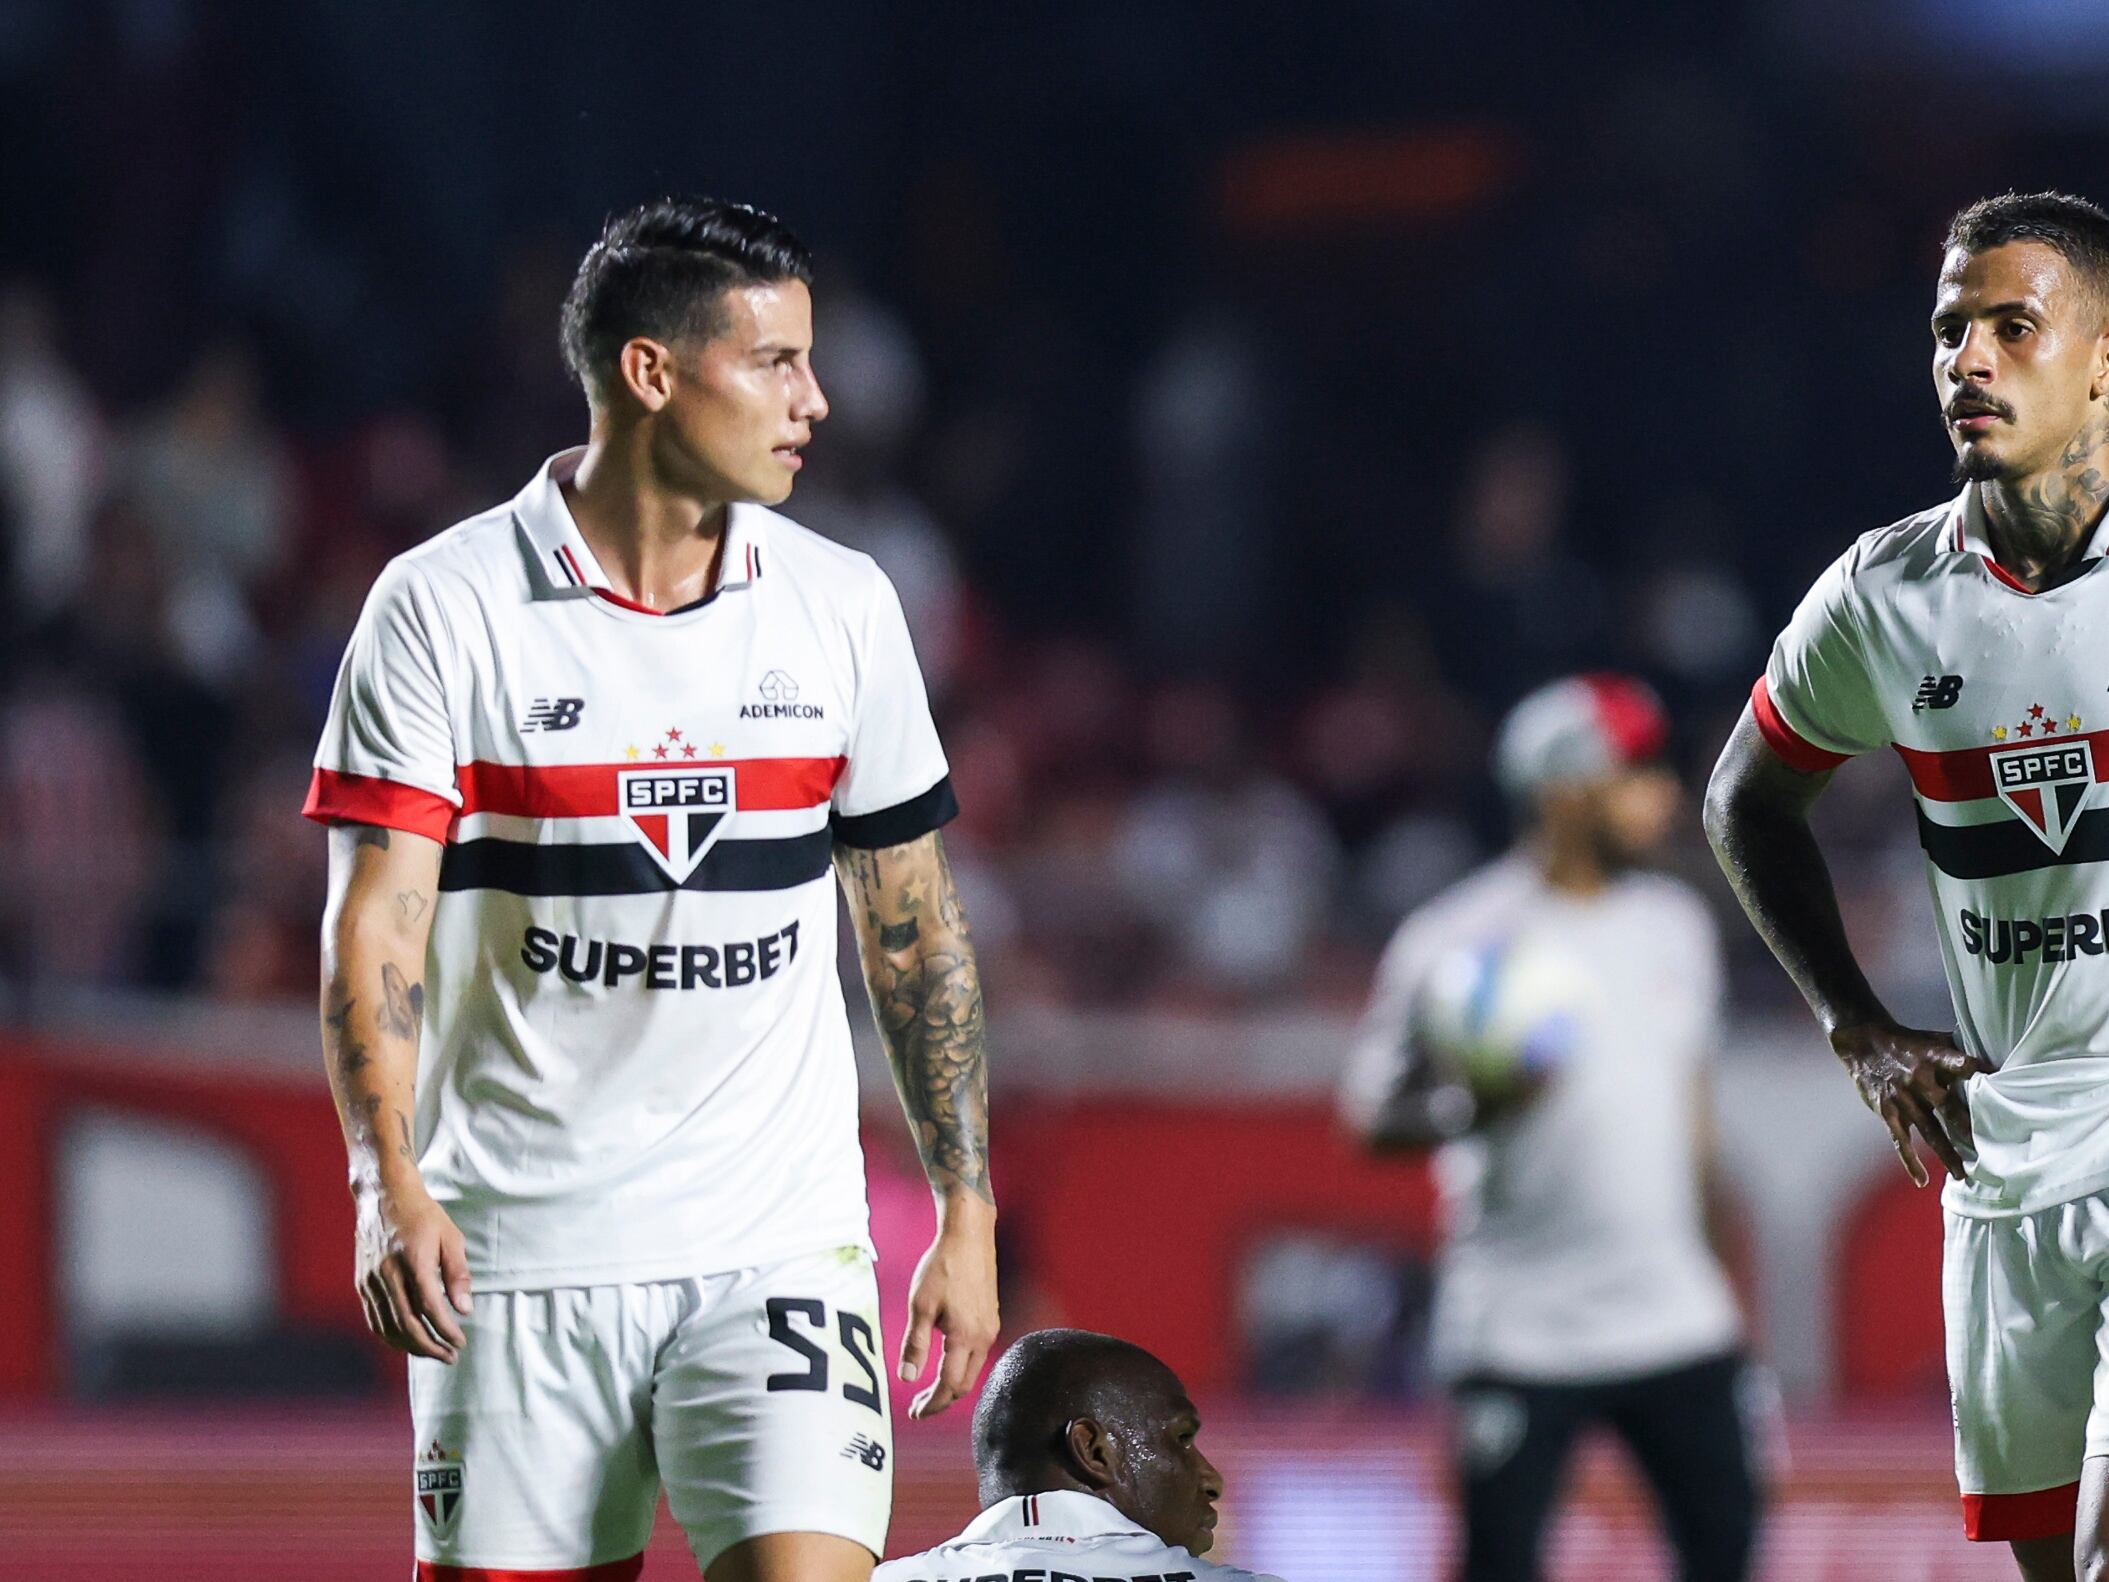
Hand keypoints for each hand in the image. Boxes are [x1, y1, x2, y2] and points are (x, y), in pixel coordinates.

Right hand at [355, 1182, 471, 1362]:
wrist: (383, 1196)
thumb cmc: (423, 1215)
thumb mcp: (450, 1237)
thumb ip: (458, 1274)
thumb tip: (464, 1309)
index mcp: (413, 1260)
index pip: (429, 1306)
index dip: (446, 1329)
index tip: (460, 1342)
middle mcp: (387, 1274)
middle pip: (406, 1323)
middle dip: (430, 1346)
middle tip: (450, 1357)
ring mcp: (370, 1281)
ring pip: (388, 1327)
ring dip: (411, 1347)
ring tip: (434, 1353)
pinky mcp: (361, 1284)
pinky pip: (374, 1319)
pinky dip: (391, 1337)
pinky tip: (408, 1342)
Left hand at [898, 1204, 998, 1419]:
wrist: (969, 1235)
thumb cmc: (942, 1266)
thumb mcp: (920, 1305)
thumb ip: (914, 1344)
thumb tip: (907, 1378)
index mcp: (965, 1337)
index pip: (950, 1386)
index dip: (931, 1404)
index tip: (913, 1414)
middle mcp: (984, 1336)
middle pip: (965, 1384)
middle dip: (941, 1400)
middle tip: (917, 1408)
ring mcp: (990, 1327)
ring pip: (973, 1369)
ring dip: (951, 1384)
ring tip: (928, 1389)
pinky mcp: (991, 1316)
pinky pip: (978, 1353)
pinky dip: (960, 1366)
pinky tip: (945, 1361)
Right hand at [1830, 1021, 1990, 1186]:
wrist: (1862, 1042)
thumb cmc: (1905, 1042)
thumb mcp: (1931, 1039)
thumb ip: (1957, 1052)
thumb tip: (1992, 1061)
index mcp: (1932, 1057)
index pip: (1960, 1064)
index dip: (1979, 1071)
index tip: (2000, 1082)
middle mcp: (1918, 1079)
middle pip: (1948, 1107)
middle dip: (1967, 1128)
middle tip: (1990, 1151)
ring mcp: (1902, 1098)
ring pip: (1929, 1130)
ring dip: (1946, 1153)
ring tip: (1962, 1175)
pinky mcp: (1886, 1111)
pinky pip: (1900, 1140)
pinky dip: (1909, 1161)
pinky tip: (1921, 1180)